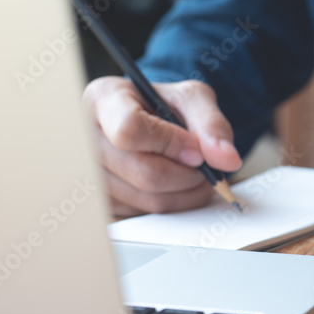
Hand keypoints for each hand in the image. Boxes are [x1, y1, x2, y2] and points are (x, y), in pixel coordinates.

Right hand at [83, 77, 242, 215]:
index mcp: (103, 100)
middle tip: (204, 167)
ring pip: (147, 200)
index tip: (197, 151)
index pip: (130, 130)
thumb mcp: (191, 98)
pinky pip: (144, 216)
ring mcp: (88, 174)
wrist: (147, 121)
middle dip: (188, 175)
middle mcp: (86, 138)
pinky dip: (172, 205)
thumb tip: (227, 159)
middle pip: (144, 173)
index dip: (172, 144)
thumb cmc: (162, 105)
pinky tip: (177, 187)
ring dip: (185, 193)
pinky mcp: (101, 203)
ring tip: (195, 174)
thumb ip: (211, 123)